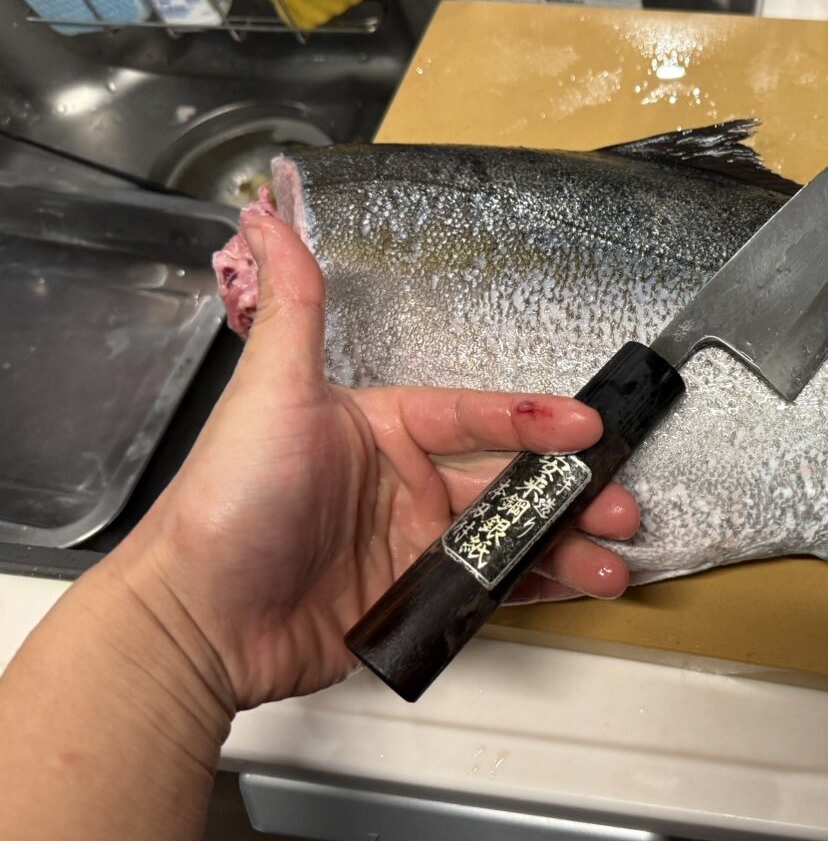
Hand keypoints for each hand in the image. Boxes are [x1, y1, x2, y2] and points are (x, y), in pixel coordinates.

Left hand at [114, 205, 637, 711]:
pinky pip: (488, 587)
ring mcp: (410, 542)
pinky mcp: (411, 596)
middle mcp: (403, 481)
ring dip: (566, 542)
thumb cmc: (227, 502)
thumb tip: (269, 219)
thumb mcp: (269, 394)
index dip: (534, 418)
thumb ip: (294, 308)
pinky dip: (537, 587)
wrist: (194, 621)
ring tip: (614, 560)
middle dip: (571, 487)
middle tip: (620, 501)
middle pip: (507, 478)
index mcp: (381, 427)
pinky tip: (577, 585)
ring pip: (509, 535)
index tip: (587, 423)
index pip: (474, 415)